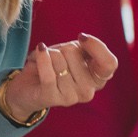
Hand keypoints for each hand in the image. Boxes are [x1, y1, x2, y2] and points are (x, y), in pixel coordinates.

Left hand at [2, 33, 119, 117]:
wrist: (28, 86)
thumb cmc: (54, 65)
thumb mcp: (74, 51)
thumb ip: (86, 46)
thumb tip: (84, 39)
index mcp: (98, 79)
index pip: (109, 63)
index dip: (96, 46)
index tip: (81, 37)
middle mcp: (88, 91)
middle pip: (77, 55)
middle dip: (63, 49)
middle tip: (56, 57)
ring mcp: (71, 97)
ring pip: (59, 61)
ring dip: (49, 54)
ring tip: (46, 63)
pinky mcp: (51, 98)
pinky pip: (48, 73)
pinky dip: (42, 57)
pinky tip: (40, 50)